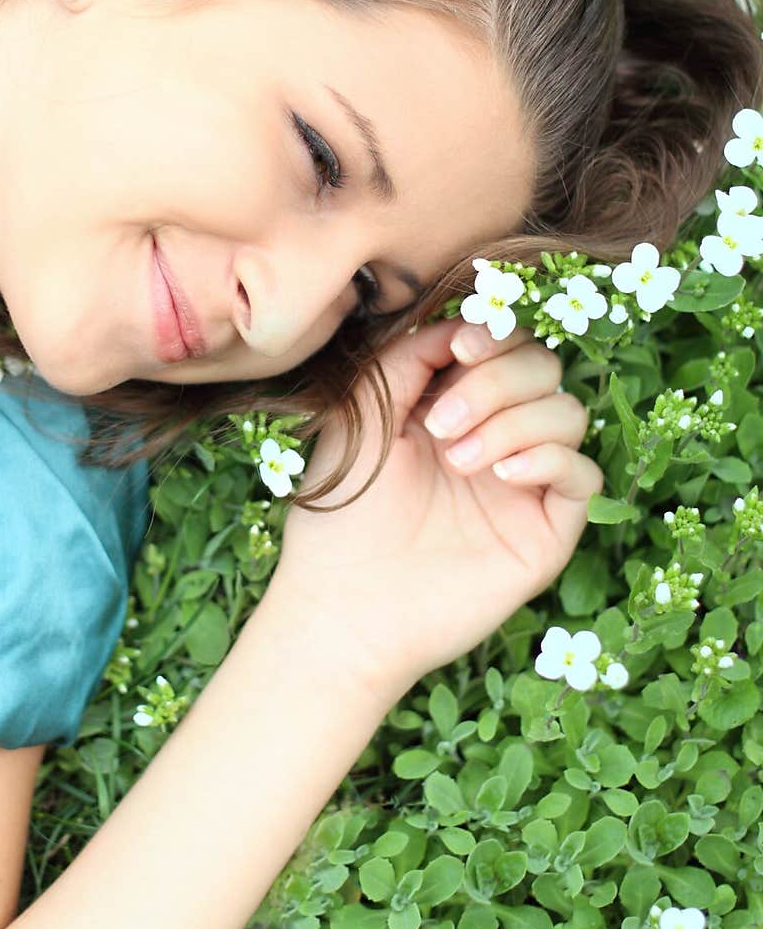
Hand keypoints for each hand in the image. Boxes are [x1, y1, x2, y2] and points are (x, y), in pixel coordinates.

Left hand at [270, 315, 603, 703]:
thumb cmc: (343, 511)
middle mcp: (497, 436)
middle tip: (440, 424)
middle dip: (496, 381)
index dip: (493, 334)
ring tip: (458, 461)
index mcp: (453, 403)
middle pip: (543, 367)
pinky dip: (552, 458)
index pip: (504, 344)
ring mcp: (525, 484)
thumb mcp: (365, 412)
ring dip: (514, 421)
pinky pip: (585, 474)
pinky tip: (503, 474)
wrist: (343, 604)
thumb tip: (460, 325)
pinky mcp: (547, 530)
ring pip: (568, 413)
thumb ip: (409, 356)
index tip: (460, 345)